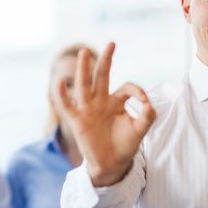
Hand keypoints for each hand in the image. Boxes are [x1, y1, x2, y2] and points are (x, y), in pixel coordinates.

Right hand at [54, 42, 156, 186]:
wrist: (112, 164)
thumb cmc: (126, 145)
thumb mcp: (140, 129)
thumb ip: (147, 115)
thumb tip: (147, 103)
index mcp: (117, 101)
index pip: (127, 87)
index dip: (137, 92)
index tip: (144, 102)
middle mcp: (101, 101)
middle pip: (102, 76)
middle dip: (107, 60)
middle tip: (112, 43)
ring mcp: (88, 109)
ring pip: (84, 85)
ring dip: (84, 69)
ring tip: (84, 52)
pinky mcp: (78, 120)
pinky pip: (67, 105)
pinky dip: (62, 94)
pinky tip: (59, 81)